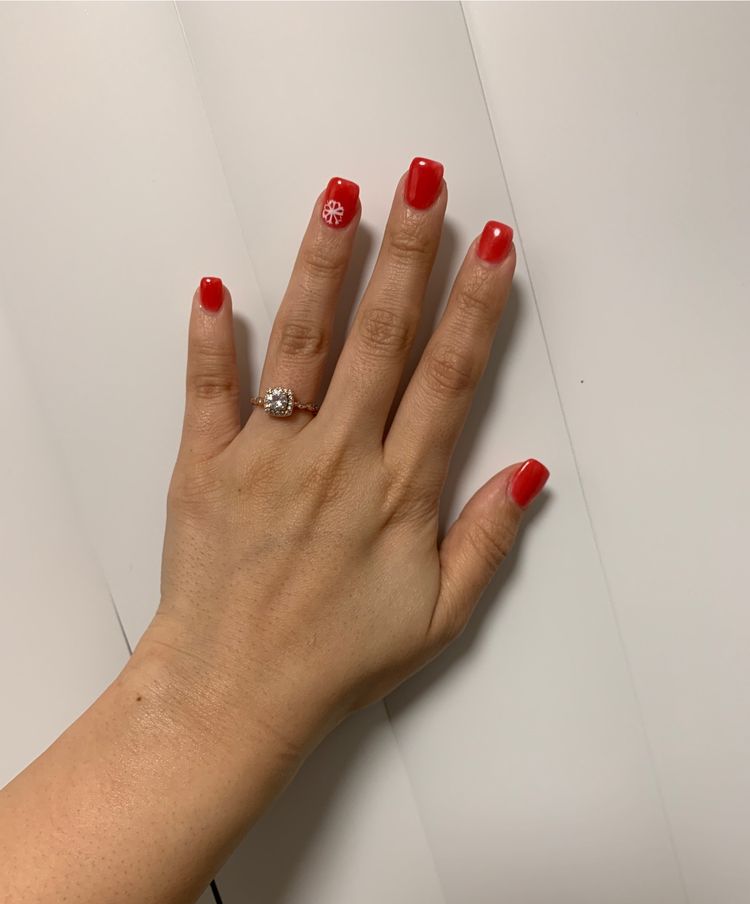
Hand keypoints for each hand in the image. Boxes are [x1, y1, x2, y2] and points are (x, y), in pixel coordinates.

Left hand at [144, 159, 548, 759]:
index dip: (474, 305)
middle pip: (381, 338)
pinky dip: (208, 340)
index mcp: (396, 492)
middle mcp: (335, 460)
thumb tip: (528, 473)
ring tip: (341, 199)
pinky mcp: (203, 469)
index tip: (491, 245)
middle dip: (409, 253)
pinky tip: (212, 288)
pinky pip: (207, 393)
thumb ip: (486, 541)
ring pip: (302, 345)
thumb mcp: (438, 617)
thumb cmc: (336, 659)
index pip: (448, 378)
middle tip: (425, 183)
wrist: (234, 692)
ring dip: (323, 267)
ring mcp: (265, 459)